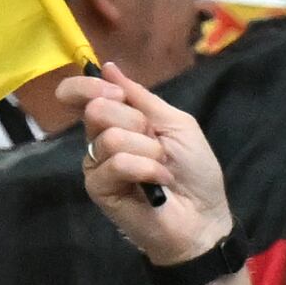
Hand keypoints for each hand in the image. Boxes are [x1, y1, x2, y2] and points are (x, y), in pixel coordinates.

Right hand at [65, 62, 235, 264]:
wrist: (203, 217)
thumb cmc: (195, 171)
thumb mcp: (176, 123)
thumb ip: (142, 97)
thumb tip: (107, 67)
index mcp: (118, 121)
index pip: (82, 95)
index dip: (87, 86)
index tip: (113, 92)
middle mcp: (101, 140)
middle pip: (98, 109)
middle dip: (136, 122)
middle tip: (157, 144)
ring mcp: (97, 165)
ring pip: (110, 137)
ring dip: (147, 150)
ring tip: (161, 169)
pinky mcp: (98, 189)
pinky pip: (116, 163)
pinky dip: (145, 169)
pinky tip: (157, 184)